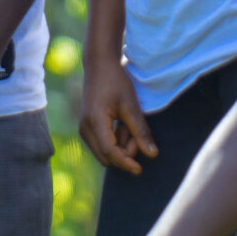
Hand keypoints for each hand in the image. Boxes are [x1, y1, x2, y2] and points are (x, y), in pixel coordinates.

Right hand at [78, 60, 158, 174]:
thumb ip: (140, 131)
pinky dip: (115, 142)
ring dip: (121, 147)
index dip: (126, 163)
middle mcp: (85, 129)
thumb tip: (152, 155)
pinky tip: (122, 126)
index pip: (110, 152)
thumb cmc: (116, 82)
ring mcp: (84, 129)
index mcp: (95, 122)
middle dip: (125, 153)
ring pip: (104, 153)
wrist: (99, 65)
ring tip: (129, 126)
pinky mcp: (87, 128)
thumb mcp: (131, 105)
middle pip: (106, 157)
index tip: (140, 170)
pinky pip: (102, 145)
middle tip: (137, 135)